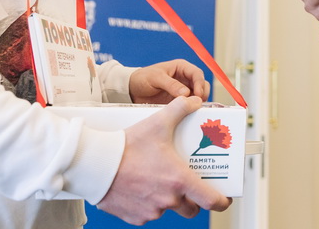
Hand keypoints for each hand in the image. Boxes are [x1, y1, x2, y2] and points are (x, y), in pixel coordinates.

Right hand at [97, 96, 231, 223]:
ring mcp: (151, 211)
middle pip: (191, 208)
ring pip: (168, 209)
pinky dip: (147, 203)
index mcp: (179, 180)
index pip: (211, 200)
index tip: (224, 198)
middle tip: (186, 184)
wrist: (94, 165)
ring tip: (156, 179)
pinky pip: (148, 213)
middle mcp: (168, 200)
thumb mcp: (157, 123)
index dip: (221, 201)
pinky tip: (139, 187)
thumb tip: (194, 101)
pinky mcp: (135, 218)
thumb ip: (179, 109)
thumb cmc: (127, 146)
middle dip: (192, 198)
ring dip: (167, 198)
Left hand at [129, 60, 209, 103]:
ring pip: (198, 96)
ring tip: (191, 109)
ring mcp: (183, 90)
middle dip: (202, 94)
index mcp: (181, 67)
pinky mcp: (178, 101)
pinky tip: (186, 112)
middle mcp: (185, 78)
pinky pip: (189, 105)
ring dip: (197, 102)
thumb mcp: (155, 78)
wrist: (131, 90)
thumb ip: (171, 84)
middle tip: (196, 103)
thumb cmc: (143, 78)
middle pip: (202, 85)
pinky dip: (190, 108)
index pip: (197, 74)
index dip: (200, 83)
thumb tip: (186, 93)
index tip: (198, 94)